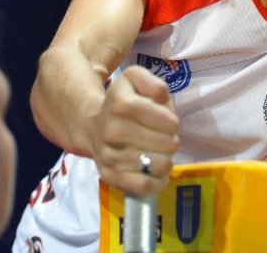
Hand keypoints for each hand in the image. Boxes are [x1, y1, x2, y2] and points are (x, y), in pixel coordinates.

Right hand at [86, 65, 179, 194]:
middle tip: (163, 138)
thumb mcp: (135, 79)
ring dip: (166, 160)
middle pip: (167, 144)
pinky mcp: (111, 176)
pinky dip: (157, 182)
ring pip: (158, 166)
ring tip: (159, 153)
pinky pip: (143, 186)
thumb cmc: (123, 102)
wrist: (93, 126)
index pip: (168, 122)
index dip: (173, 123)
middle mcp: (112, 131)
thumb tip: (161, 98)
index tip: (167, 122)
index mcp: (122, 104)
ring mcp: (110, 156)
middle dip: (171, 141)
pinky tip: (157, 172)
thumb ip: (153, 83)